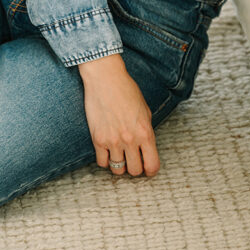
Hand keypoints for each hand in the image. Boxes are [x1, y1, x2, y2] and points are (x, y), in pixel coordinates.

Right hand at [78, 54, 159, 177]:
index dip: (151, 169)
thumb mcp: (145, 110)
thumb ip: (146, 130)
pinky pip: (102, 163)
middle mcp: (130, 140)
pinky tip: (107, 150)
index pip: (152, 165)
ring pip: (118, 170)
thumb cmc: (127, 90)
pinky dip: (105, 159)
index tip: (148, 168)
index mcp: (146, 132)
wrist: (106, 79)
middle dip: (135, 167)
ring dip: (120, 164)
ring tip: (119, 155)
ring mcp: (113, 141)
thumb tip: (146, 146)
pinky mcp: (98, 139)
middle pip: (135, 171)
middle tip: (132, 160)